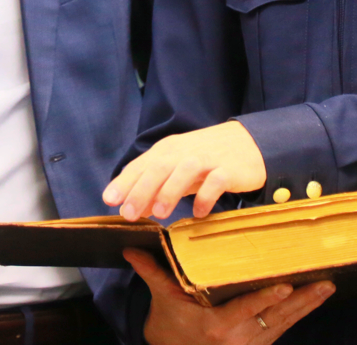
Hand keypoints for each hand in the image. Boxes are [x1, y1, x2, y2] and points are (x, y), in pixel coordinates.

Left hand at [103, 121, 265, 219]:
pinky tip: (198, 214)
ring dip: (169, 191)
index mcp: (167, 150)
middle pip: (158, 167)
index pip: (141, 165)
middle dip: (141, 190)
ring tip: (159, 213)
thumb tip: (129, 207)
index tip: (108, 200)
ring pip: (184, 171)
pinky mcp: (229, 169)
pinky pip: (215, 182)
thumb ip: (154, 187)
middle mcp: (183, 152)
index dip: (124, 182)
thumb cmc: (206, 159)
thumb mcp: (176, 170)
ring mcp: (207, 159)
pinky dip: (206, 197)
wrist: (248, 143)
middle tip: (128, 214)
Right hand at [124, 249, 331, 344]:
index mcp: (217, 326)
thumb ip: (152, 272)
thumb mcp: (163, 298)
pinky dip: (300, 313)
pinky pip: (284, 327)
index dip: (266, 299)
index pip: (246, 310)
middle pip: (277, 317)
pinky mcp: (260, 343)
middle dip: (302, 300)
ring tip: (327, 286)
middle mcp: (239, 338)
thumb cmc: (171, 324)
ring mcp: (253, 343)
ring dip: (308, 305)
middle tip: (324, 283)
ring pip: (286, 323)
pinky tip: (315, 297)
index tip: (285, 287)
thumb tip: (130, 248)